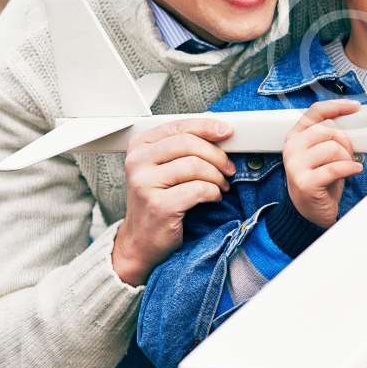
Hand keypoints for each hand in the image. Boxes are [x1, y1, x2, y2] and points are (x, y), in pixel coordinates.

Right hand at [112, 118, 235, 285]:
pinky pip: (198, 189)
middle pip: (188, 143)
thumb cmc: (157, 201)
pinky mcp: (158, 206)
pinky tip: (212, 197)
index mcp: (139, 146)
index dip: (207, 127)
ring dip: (217, 176)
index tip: (227, 132)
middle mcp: (137, 162)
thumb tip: (218, 131)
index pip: (178, 126)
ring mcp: (145, 184)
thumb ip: (184, 148)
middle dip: (216, 155)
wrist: (140, 241)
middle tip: (228, 167)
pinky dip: (213, 192)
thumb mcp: (164, 167)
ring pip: (195, 166)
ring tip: (221, 185)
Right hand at [283, 99, 363, 227]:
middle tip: (348, 154)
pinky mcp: (305, 182)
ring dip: (346, 157)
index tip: (355, 107)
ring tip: (346, 166)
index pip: (315, 112)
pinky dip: (350, 168)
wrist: (308, 213)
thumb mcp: (321, 154)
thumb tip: (351, 123)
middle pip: (327, 130)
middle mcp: (292, 149)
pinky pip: (336, 168)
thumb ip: (328, 137)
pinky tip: (353, 170)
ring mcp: (296, 166)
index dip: (337, 106)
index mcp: (294, 137)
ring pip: (333, 148)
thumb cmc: (319, 181)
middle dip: (345, 141)